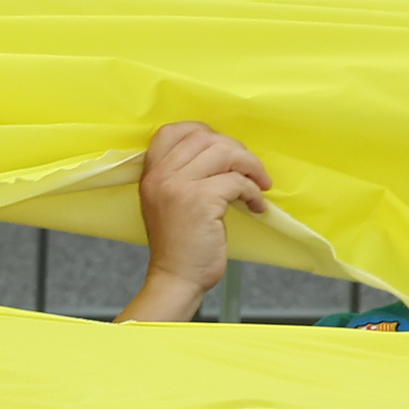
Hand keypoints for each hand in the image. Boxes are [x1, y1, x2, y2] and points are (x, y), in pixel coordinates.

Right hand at [129, 120, 269, 316]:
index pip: (171, 131)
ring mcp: (178, 188)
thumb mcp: (168, 203)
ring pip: (225, 153)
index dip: (202, 131)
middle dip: (236, 149)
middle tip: (249, 170)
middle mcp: (160, 177)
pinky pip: (237, 181)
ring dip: (250, 166)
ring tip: (258, 185)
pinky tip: (255, 205)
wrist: (176, 278)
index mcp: (150, 175)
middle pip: (205, 137)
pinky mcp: (201, 201)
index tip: (223, 148)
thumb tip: (222, 152)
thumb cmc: (178, 244)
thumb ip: (181, 175)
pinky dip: (253, 192)